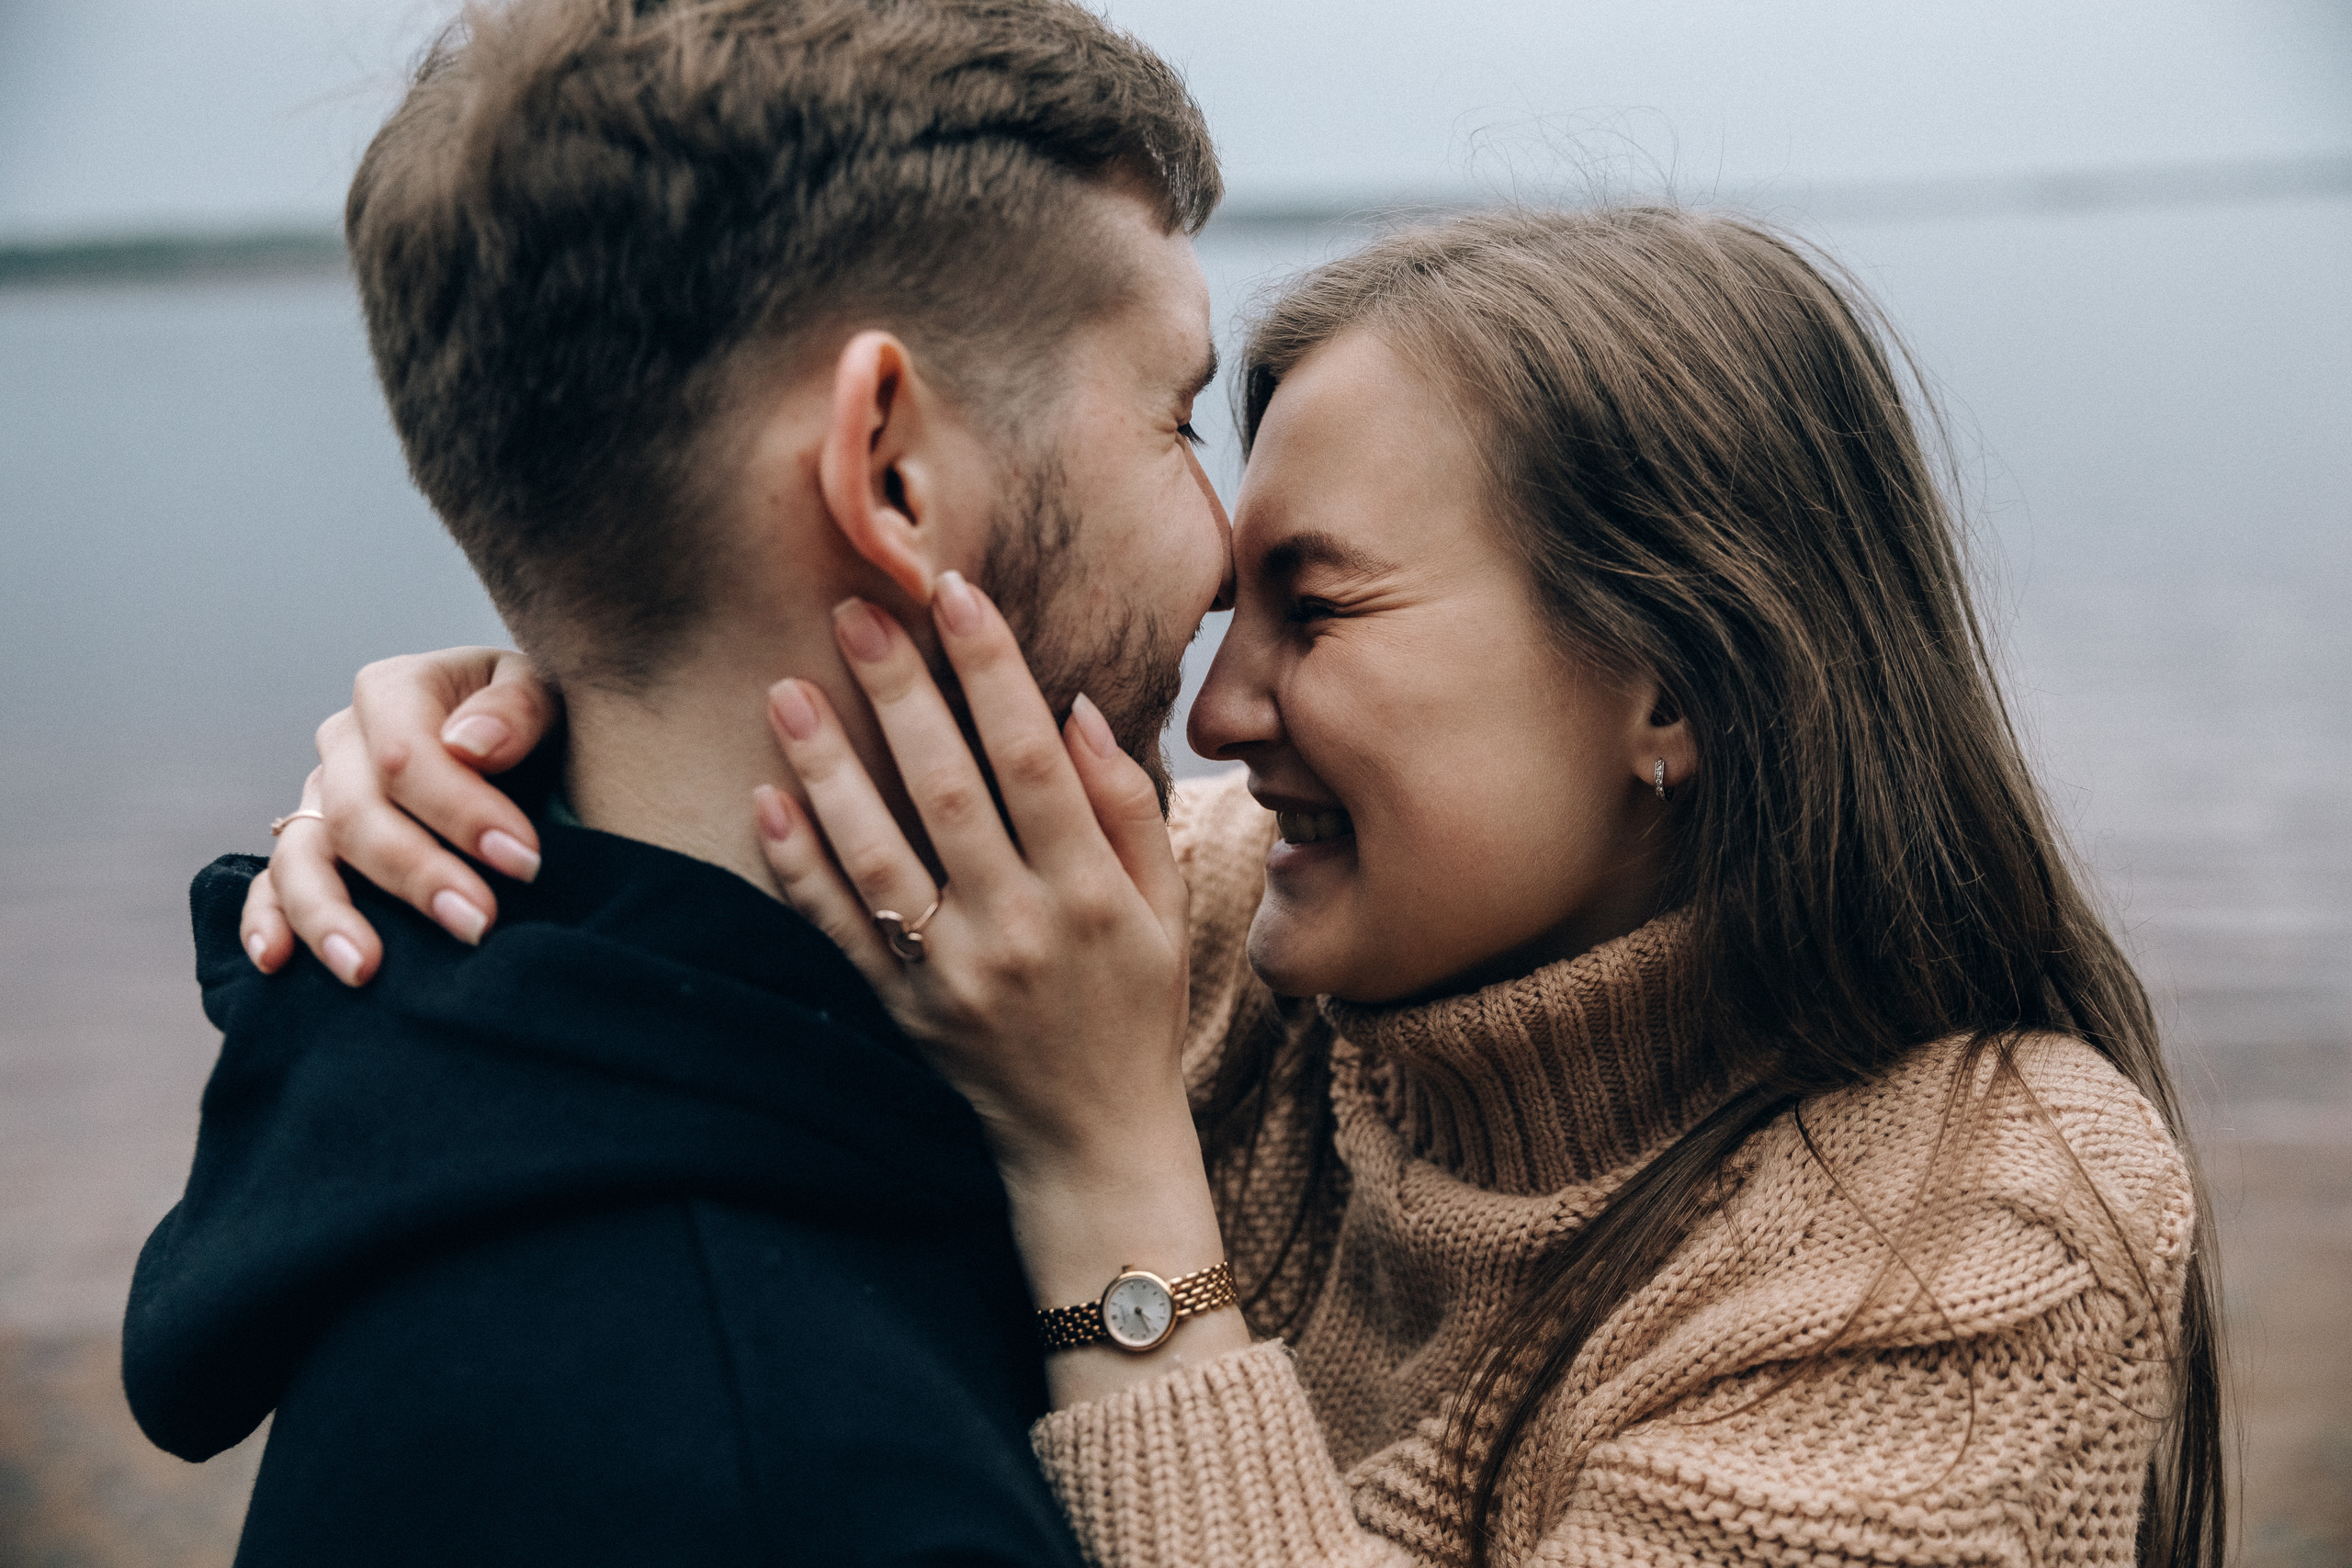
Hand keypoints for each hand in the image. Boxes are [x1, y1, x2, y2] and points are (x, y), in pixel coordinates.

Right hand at [240, 648, 560, 983]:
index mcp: (392, 694)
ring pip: (301, 857)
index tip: (523, 861)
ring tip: (365, 968)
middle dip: (416, 874)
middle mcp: (343, 746)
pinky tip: (276, 961)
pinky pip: (270, 886)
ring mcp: (320, 800)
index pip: (405, 754)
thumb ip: (516, 708)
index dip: (460, 810)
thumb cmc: (531, 721)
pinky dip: (267, 922)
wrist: (523, 748)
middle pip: (355, 814)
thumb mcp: (545, 692)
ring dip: (329, 915)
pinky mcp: (312, 850)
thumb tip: (469, 745)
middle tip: (477, 923)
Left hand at [757, 574, 1244, 1399]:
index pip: (1033, 760)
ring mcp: (953, 972)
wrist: (1095, 1141)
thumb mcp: (1164, 906)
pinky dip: (798, 869)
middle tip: (853, 612)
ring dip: (829, 770)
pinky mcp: (903, 1007)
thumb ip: (1128, 806)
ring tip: (787, 689)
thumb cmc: (1137, 1005)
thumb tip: (1076, 708)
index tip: (954, 593)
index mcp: (1089, 890)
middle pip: (948, 791)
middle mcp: (1019, 926)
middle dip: (900, 695)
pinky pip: (841, 931)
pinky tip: (764, 801)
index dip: (993, 671)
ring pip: (879, 856)